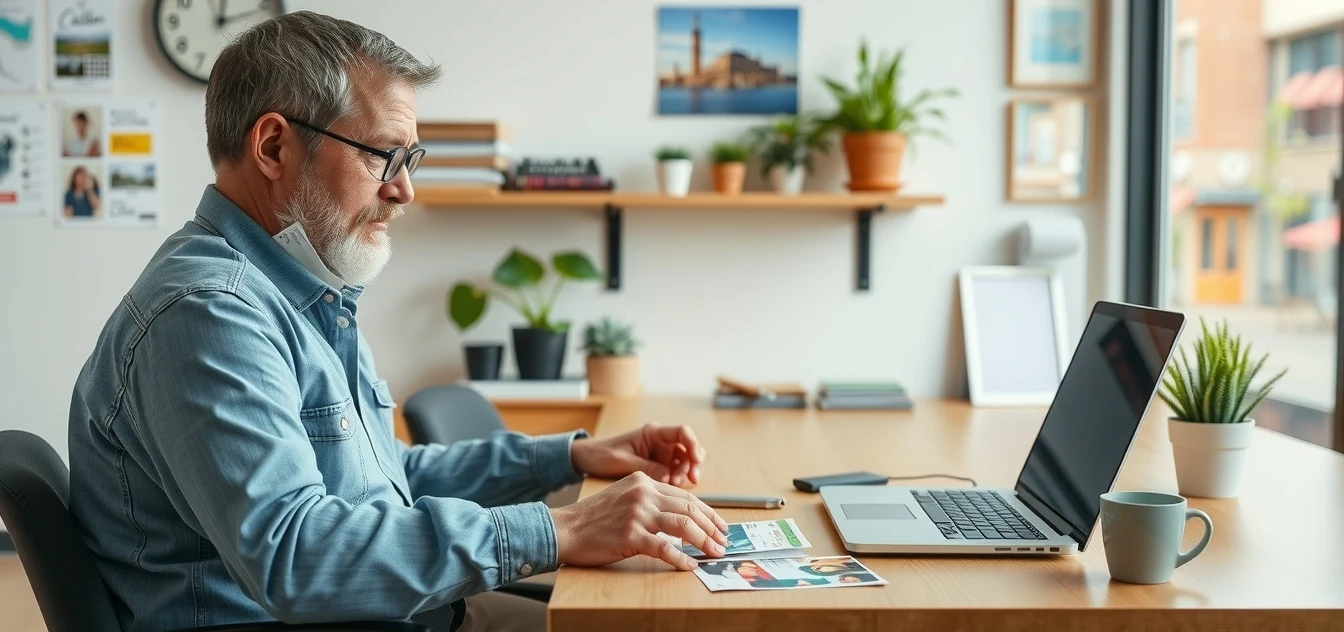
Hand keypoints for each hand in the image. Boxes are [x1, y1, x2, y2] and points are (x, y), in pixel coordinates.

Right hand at [549, 471, 728, 570]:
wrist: (564, 528)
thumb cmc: (592, 518)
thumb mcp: (623, 497)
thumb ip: (648, 501)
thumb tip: (679, 517)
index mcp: (643, 482)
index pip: (685, 496)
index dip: (707, 512)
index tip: (719, 525)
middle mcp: (643, 493)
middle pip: (689, 509)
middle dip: (711, 527)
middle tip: (723, 541)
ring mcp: (637, 513)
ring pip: (682, 525)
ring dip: (703, 541)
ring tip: (714, 552)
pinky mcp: (630, 534)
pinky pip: (664, 548)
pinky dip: (681, 558)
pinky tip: (690, 565)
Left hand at [570, 424, 705, 486]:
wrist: (586, 459)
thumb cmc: (601, 454)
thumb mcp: (623, 461)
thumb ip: (646, 467)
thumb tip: (669, 477)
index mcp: (652, 433)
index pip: (682, 433)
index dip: (693, 444)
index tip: (696, 460)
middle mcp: (660, 443)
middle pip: (688, 449)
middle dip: (692, 464)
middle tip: (691, 479)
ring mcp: (660, 456)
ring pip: (684, 463)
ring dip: (685, 474)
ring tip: (676, 485)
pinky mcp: (657, 468)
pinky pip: (674, 473)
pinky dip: (676, 481)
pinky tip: (670, 489)